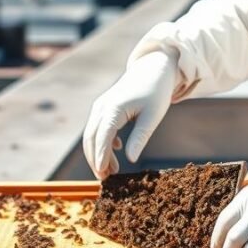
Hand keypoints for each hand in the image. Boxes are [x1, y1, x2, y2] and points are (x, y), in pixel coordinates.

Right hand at [83, 50, 177, 178]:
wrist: (153, 68)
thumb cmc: (156, 91)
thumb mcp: (152, 116)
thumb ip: (140, 137)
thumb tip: (129, 159)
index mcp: (114, 108)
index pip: (102, 137)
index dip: (101, 157)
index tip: (103, 175)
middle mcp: (102, 106)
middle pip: (91, 137)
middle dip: (96, 159)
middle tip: (105, 179)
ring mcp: (101, 105)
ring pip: (92, 133)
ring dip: (99, 152)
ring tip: (112, 170)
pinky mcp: (104, 106)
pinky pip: (98, 127)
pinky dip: (103, 142)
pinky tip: (117, 151)